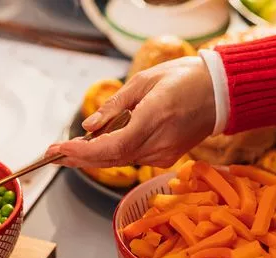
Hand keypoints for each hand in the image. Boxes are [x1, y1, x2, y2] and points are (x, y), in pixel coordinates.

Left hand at [46, 56, 215, 167]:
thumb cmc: (185, 79)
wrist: (221, 93)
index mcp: (154, 118)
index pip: (112, 146)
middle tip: (53, 153)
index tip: (59, 149)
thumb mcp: (144, 82)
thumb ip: (115, 106)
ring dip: (93, 158)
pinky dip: (112, 155)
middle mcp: (159, 143)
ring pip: (120, 160)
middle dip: (79, 158)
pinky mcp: (167, 158)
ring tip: (68, 151)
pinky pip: (133, 159)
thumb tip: (89, 126)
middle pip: (111, 159)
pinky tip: (96, 149)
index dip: (82, 152)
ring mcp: (165, 155)